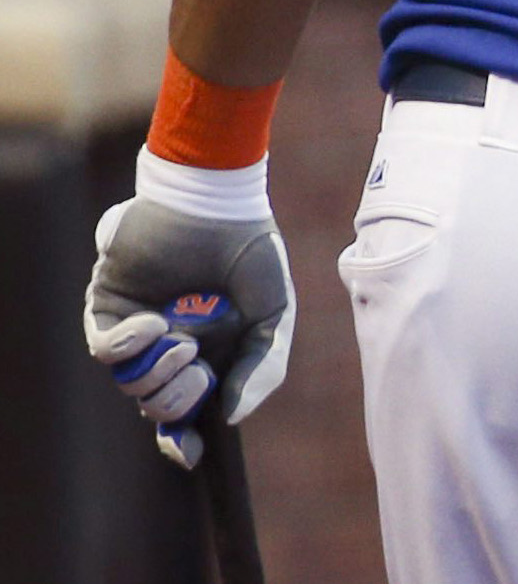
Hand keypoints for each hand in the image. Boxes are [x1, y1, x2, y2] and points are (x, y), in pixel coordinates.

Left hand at [84, 191, 294, 468]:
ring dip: (155, 374)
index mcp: (207, 355)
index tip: (190, 453)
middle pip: (158, 406)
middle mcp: (167, 349)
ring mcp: (136, 329)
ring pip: (129, 384)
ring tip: (181, 340)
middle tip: (198, 368)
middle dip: (177, 401)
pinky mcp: (107, 305)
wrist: (216, 202)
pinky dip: (127, 346)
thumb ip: (263, 368)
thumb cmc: (250, 253)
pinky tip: (154, 323)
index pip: (186, 414)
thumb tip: (229, 419)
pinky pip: (104, 349)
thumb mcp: (275, 315)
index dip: (184, 441)